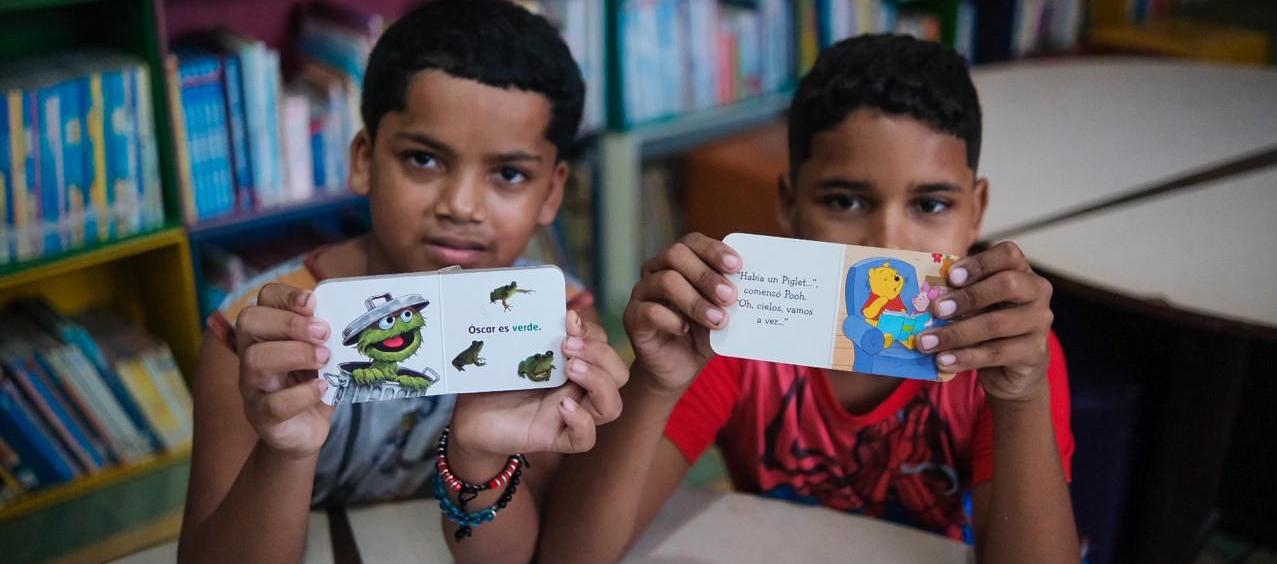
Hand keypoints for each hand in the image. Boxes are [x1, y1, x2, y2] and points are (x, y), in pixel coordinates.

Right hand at [236, 283, 334, 458]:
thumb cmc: (313, 383)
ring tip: (325, 359)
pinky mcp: (261, 416)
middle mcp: (251, 354)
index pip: (263, 299)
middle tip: (323, 333)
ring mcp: (252, 386)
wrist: (304, 431)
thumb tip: (353, 317)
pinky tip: (322, 388)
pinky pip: (272, 403)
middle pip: (250, 322)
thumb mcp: (321, 354)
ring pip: (256, 359)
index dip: (286, 295)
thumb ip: (327, 337)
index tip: (313, 302)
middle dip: (290, 322)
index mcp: (267, 332)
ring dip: (295, 353)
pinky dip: (301, 394)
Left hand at [450, 310, 628, 462]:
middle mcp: (577, 389)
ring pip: (612, 406)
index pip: (603, 344)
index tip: (568, 319)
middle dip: (601, 354)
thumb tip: (542, 300)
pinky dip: (581, 422)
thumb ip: (526, 326)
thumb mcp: (508, 348)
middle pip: (619, 373)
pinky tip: (563, 407)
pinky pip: (585, 439)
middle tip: (567, 346)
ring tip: (571, 369)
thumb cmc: (490, 380)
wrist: (467, 418)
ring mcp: (569, 415)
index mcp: (570, 363)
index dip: (592, 332)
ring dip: (599, 382)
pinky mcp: (554, 438)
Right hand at [623, 233, 740, 393]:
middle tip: (730, 296)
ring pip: (665, 281)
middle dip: (707, 275)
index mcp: (679, 262)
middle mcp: (657, 271)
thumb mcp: (721, 312)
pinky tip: (686, 330)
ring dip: (696, 301)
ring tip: (718, 321)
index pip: (693, 242)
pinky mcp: (632, 317)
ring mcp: (642, 292)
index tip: (737, 266)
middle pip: (676, 254)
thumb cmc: (701, 334)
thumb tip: (753, 286)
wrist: (678, 368)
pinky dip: (672, 320)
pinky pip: (649, 310)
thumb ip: (730, 297)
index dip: (714, 250)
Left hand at [917, 241, 1054, 402]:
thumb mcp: (975, 304)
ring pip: (996, 324)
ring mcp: (1040, 323)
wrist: (1013, 369)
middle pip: (1007, 284)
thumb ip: (958, 293)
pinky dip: (965, 357)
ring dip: (956, 333)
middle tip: (936, 309)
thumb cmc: (988, 325)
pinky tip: (943, 360)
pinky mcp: (1035, 352)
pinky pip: (996, 353)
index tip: (951, 276)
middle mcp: (1037, 292)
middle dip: (968, 296)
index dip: (979, 262)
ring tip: (926, 342)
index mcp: (1021, 271)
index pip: (1008, 254)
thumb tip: (919, 293)